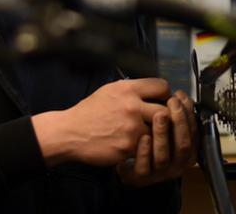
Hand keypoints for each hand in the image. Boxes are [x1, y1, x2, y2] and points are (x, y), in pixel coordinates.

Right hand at [32, 78, 170, 166]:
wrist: (70, 133)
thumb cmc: (91, 111)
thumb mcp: (110, 90)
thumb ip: (134, 89)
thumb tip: (156, 90)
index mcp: (127, 89)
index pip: (162, 86)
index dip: (165, 94)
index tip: (163, 101)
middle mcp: (131, 106)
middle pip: (165, 111)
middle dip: (165, 117)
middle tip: (162, 122)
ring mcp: (130, 128)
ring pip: (158, 132)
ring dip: (156, 135)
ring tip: (150, 134)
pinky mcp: (127, 147)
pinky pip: (146, 148)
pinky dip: (144, 148)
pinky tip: (138, 145)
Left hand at [116, 90, 198, 186]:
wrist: (125, 157)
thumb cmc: (150, 139)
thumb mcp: (165, 125)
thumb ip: (174, 113)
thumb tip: (181, 95)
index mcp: (187, 150)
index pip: (193, 132)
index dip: (189, 114)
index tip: (180, 97)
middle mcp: (177, 164)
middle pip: (183, 145)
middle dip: (179, 122)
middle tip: (172, 102)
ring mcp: (159, 173)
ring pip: (164, 157)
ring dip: (162, 134)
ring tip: (159, 115)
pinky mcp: (141, 178)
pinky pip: (144, 167)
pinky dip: (145, 152)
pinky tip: (143, 137)